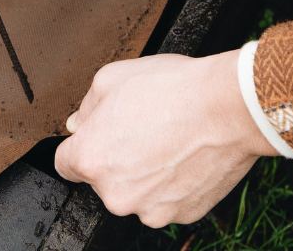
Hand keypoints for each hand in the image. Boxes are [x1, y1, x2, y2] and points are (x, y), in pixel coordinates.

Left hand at [54, 52, 276, 227]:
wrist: (226, 108)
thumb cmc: (171, 89)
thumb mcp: (112, 77)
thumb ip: (87, 106)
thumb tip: (78, 123)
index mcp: (91, 160)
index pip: (65, 164)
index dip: (81, 145)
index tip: (97, 136)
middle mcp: (116, 194)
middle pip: (103, 178)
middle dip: (116, 155)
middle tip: (141, 126)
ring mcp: (150, 209)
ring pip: (136, 191)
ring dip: (145, 172)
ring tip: (167, 138)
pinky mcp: (181, 214)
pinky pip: (167, 199)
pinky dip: (172, 182)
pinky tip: (185, 153)